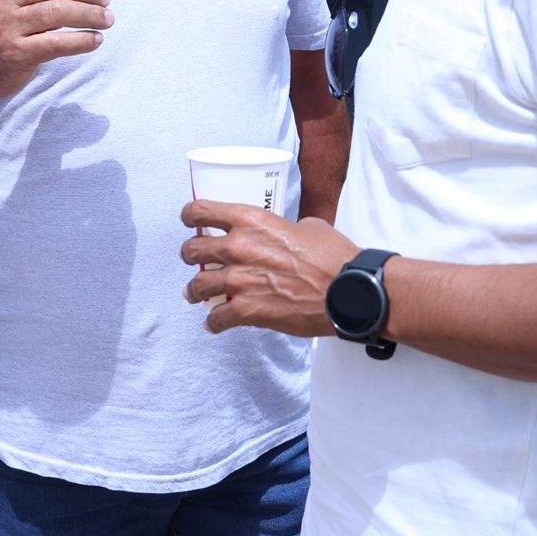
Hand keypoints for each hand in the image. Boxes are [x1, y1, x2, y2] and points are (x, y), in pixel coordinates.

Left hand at [180, 201, 357, 336]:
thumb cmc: (334, 257)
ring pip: (197, 286)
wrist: (347, 290)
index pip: (201, 211)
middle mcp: (238, 247)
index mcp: (251, 220)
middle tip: (194, 261)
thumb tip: (288, 233)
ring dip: (195, 291)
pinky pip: (216, 319)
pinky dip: (214, 323)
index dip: (190, 216)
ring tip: (196, 295)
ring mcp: (239, 280)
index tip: (189, 221)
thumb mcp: (309, 226)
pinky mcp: (247, 310)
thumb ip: (287, 227)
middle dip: (190, 256)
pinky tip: (216, 323)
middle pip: (192, 250)